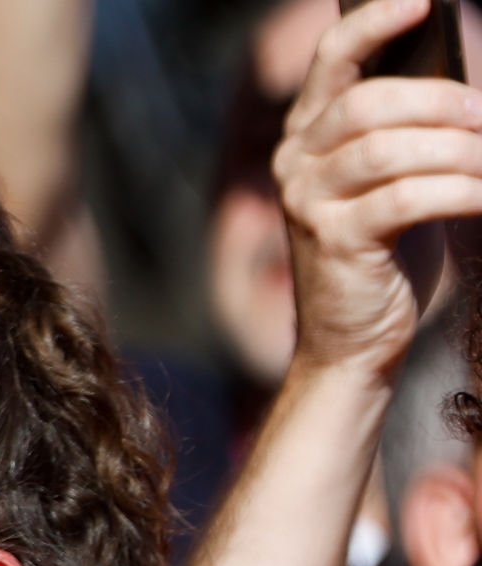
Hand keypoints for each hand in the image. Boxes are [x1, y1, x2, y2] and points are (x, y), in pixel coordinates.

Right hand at [275, 0, 481, 376]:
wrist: (351, 339)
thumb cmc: (384, 251)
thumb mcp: (389, 179)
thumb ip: (404, 129)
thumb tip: (464, 89)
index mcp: (306, 136)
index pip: (332, 60)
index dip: (373, 24)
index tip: (422, 3)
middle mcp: (295, 163)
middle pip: (368, 102)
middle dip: (441, 101)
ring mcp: (308, 203)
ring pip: (387, 149)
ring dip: (456, 149)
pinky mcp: (335, 243)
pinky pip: (406, 198)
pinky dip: (458, 190)